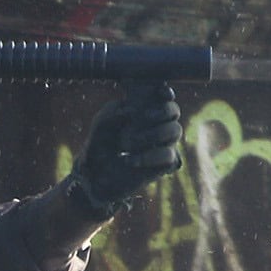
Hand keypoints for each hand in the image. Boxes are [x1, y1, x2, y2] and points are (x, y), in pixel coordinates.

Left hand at [72, 81, 184, 212]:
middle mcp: (157, 125)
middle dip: (163, 110)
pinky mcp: (164, 164)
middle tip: (144, 116)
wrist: (95, 178)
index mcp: (143, 110)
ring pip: (175, 130)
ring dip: (153, 134)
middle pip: (174, 110)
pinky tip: (131, 161)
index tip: (162, 92)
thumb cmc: (99, 147)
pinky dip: (149, 156)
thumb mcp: (100, 125)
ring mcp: (162, 144)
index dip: (166, 92)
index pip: (163, 96)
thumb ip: (112, 112)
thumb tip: (132, 110)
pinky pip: (168, 155)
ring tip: (127, 145)